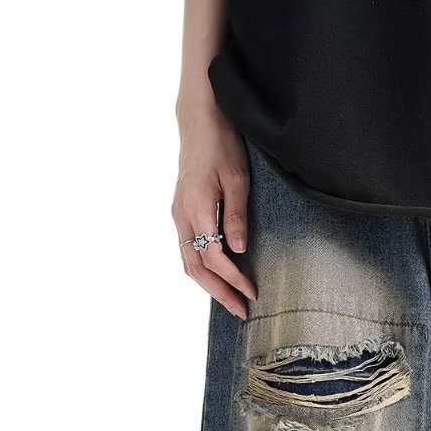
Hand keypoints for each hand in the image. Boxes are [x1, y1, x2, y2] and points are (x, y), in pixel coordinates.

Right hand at [174, 96, 255, 319]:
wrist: (199, 120)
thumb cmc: (221, 144)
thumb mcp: (237, 179)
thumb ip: (237, 215)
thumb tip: (239, 249)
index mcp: (196, 208)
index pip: (213, 257)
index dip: (232, 279)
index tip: (252, 292)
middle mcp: (182, 215)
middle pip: (195, 267)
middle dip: (219, 292)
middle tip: (242, 311)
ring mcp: (178, 214)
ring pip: (188, 261)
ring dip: (208, 284)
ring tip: (231, 300)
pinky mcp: (181, 211)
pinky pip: (187, 249)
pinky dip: (201, 269)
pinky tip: (217, 276)